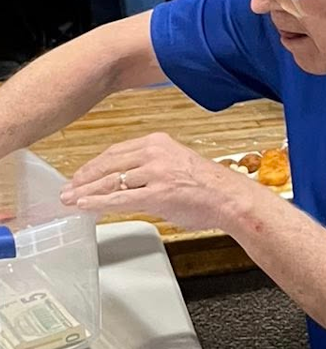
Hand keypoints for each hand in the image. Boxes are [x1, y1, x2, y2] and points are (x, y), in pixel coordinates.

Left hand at [60, 133, 254, 229]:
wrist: (232, 199)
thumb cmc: (210, 187)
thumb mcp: (177, 165)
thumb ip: (150, 169)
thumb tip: (126, 183)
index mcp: (159, 142)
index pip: (115, 151)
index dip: (93, 165)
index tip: (81, 175)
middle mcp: (155, 153)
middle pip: (108, 164)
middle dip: (83, 178)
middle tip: (69, 189)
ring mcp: (156, 173)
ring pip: (110, 181)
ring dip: (86, 192)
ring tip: (71, 200)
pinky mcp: (157, 193)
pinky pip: (120, 198)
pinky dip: (98, 202)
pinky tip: (86, 206)